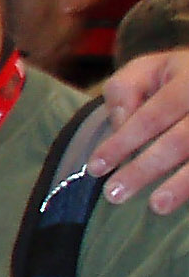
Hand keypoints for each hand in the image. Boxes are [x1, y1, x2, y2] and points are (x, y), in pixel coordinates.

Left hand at [90, 47, 188, 211]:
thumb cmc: (175, 78)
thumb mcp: (148, 70)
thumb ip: (125, 89)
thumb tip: (120, 123)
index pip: (153, 115)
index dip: (123, 141)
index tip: (96, 167)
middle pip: (180, 140)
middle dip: (145, 169)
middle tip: (114, 194)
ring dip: (181, 185)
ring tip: (157, 206)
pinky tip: (184, 204)